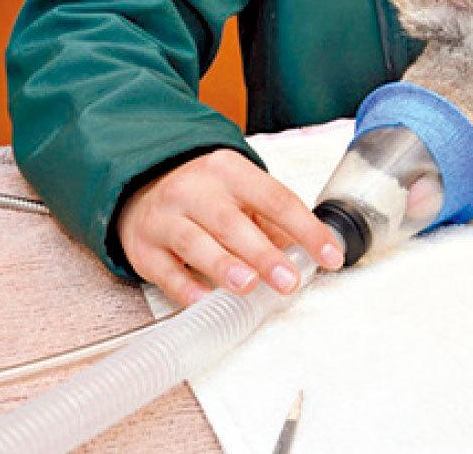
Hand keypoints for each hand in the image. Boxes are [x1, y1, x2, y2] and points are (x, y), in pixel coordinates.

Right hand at [116, 148, 344, 305]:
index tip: (330, 256)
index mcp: (230, 171)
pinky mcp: (143, 247)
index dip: (306, 229)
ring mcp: (165, 217)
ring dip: (223, 265)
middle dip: (262, 253)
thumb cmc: (205, 194)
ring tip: (248, 285)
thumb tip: (311, 255)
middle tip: (288, 280)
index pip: (276, 199)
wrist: (142, 185)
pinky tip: (204, 300)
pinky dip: (184, 287)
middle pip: (231, 222)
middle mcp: (195, 189)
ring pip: (194, 242)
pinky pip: (164, 270)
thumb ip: (273, 222)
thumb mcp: (241, 192)